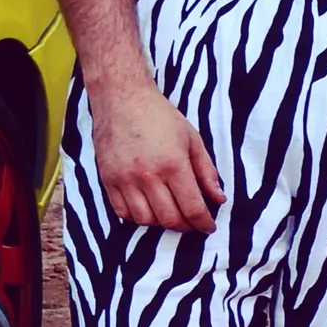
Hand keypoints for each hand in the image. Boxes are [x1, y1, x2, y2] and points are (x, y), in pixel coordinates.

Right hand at [90, 76, 222, 231]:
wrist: (122, 100)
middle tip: (193, 223)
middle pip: (169, 218)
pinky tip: (150, 211)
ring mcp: (124, 180)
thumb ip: (207, 172)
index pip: (192, 207)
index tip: (209, 227)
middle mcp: (147, 176)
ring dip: (162, 224)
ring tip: (173, 216)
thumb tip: (219, 199)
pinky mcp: (107, 180)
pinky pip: (122, 212)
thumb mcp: (193, 140)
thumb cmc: (161, 117)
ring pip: (145, 220)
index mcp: (173, 165)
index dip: (203, 223)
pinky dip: (138, 218)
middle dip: (186, 226)